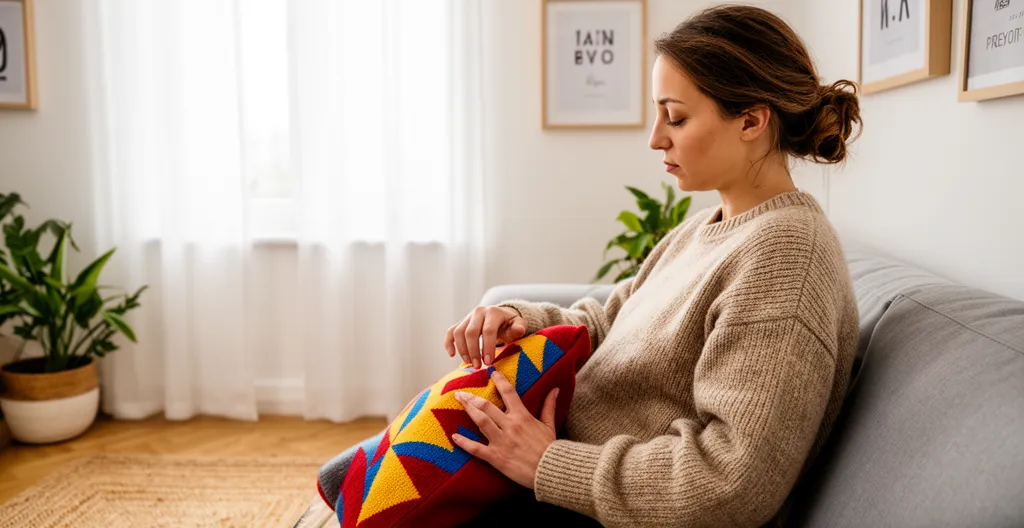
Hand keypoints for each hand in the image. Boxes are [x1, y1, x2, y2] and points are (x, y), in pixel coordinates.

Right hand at [445, 306, 525, 367]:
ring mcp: (468, 317)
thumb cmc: (510, 324)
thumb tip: (518, 330)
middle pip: (471, 332)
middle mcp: (478, 312)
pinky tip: (452, 355)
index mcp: (493, 312)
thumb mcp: (518, 324)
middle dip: (473, 351)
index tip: (489, 362)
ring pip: (459, 332)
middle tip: (478, 366)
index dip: (488, 347)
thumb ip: (518, 328)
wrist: (501, 316)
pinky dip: (449, 343)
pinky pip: (451, 332)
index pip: (488, 330)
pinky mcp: (461, 323)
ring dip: (462, 350)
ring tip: (470, 363)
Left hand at [451, 371, 556, 488]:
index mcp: (522, 416)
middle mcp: (510, 426)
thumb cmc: (550, 449)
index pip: (508, 392)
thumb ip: (549, 406)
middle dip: (472, 397)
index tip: (490, 372)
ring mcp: (501, 441)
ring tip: (458, 402)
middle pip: (486, 406)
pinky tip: (454, 436)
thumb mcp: (549, 425)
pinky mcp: (496, 457)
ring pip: (480, 421)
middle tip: (461, 392)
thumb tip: (555, 389)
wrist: (550, 470)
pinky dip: (464, 442)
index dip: (498, 380)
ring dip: (468, 410)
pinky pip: (476, 448)